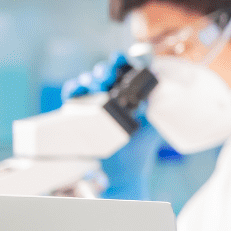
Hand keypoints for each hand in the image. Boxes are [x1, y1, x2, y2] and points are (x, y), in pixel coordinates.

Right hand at [63, 53, 161, 199]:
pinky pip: (72, 95)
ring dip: (90, 78)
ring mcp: (94, 103)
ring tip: (96, 85)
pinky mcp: (79, 113)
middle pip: (105, 72)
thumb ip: (154, 102)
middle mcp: (111, 95)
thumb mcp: (151, 122)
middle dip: (105, 69)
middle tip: (107, 77)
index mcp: (130, 94)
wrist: (122, 171)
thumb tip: (157, 78)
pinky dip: (74, 89)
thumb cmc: (138, 148)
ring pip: (88, 81)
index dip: (123, 61)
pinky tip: (78, 89)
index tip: (121, 59)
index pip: (125, 70)